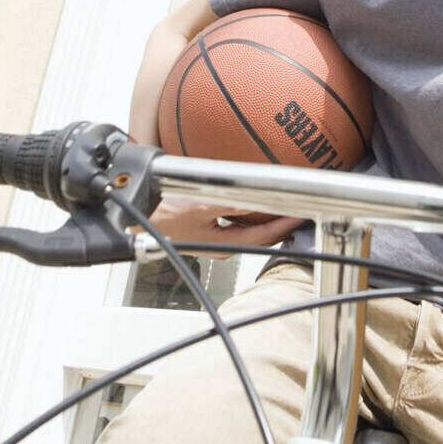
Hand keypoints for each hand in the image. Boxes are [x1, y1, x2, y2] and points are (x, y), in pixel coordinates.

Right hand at [144, 196, 305, 260]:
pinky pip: (238, 221)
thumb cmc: (163, 217)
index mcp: (226, 244)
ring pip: (251, 228)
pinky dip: (250, 211)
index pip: (267, 235)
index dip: (288, 224)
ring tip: (285, 202)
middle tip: (303, 206)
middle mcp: (224, 245)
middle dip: (283, 222)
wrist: (137, 221)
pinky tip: (251, 199)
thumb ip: (232, 205)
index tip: (305, 212)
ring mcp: (216, 238)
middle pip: (263, 235)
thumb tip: (259, 199)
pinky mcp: (208, 229)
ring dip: (267, 216)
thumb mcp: (202, 206)